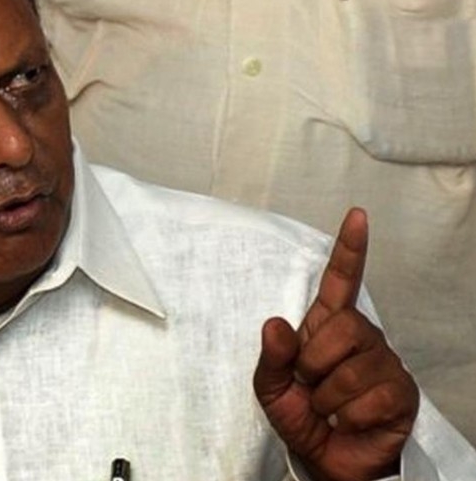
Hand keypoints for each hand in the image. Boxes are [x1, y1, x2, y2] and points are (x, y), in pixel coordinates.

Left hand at [253, 208, 418, 480]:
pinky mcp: (401, 394)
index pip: (341, 282)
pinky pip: (370, 398)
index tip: (356, 215)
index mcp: (327, 327)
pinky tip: (348, 421)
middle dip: (313, 363)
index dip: (349, 249)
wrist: (326, 460)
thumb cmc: (301, 417)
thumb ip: (270, 358)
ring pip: (351, 368)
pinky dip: (348, 416)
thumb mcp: (271, 388)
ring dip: (327, 397)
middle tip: (310, 384)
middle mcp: (361, 337)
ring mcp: (384, 364)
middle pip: (341, 327)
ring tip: (328, 408)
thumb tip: (275, 324)